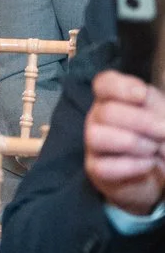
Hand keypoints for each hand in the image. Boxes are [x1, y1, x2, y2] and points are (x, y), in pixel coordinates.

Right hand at [85, 69, 164, 216]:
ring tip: (153, 149)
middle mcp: (98, 117)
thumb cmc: (158, 135)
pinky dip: (132, 165)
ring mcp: (93, 143)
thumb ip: (156, 109)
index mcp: (114, 97)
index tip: (142, 96)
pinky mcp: (95, 168)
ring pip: (97, 137)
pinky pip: (104, 167)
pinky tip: (149, 164)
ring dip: (134, 143)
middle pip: (106, 112)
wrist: (157, 168)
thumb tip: (152, 113)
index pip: (103, 83)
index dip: (121, 88)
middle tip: (163, 132)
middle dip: (141, 122)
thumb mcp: (160, 115)